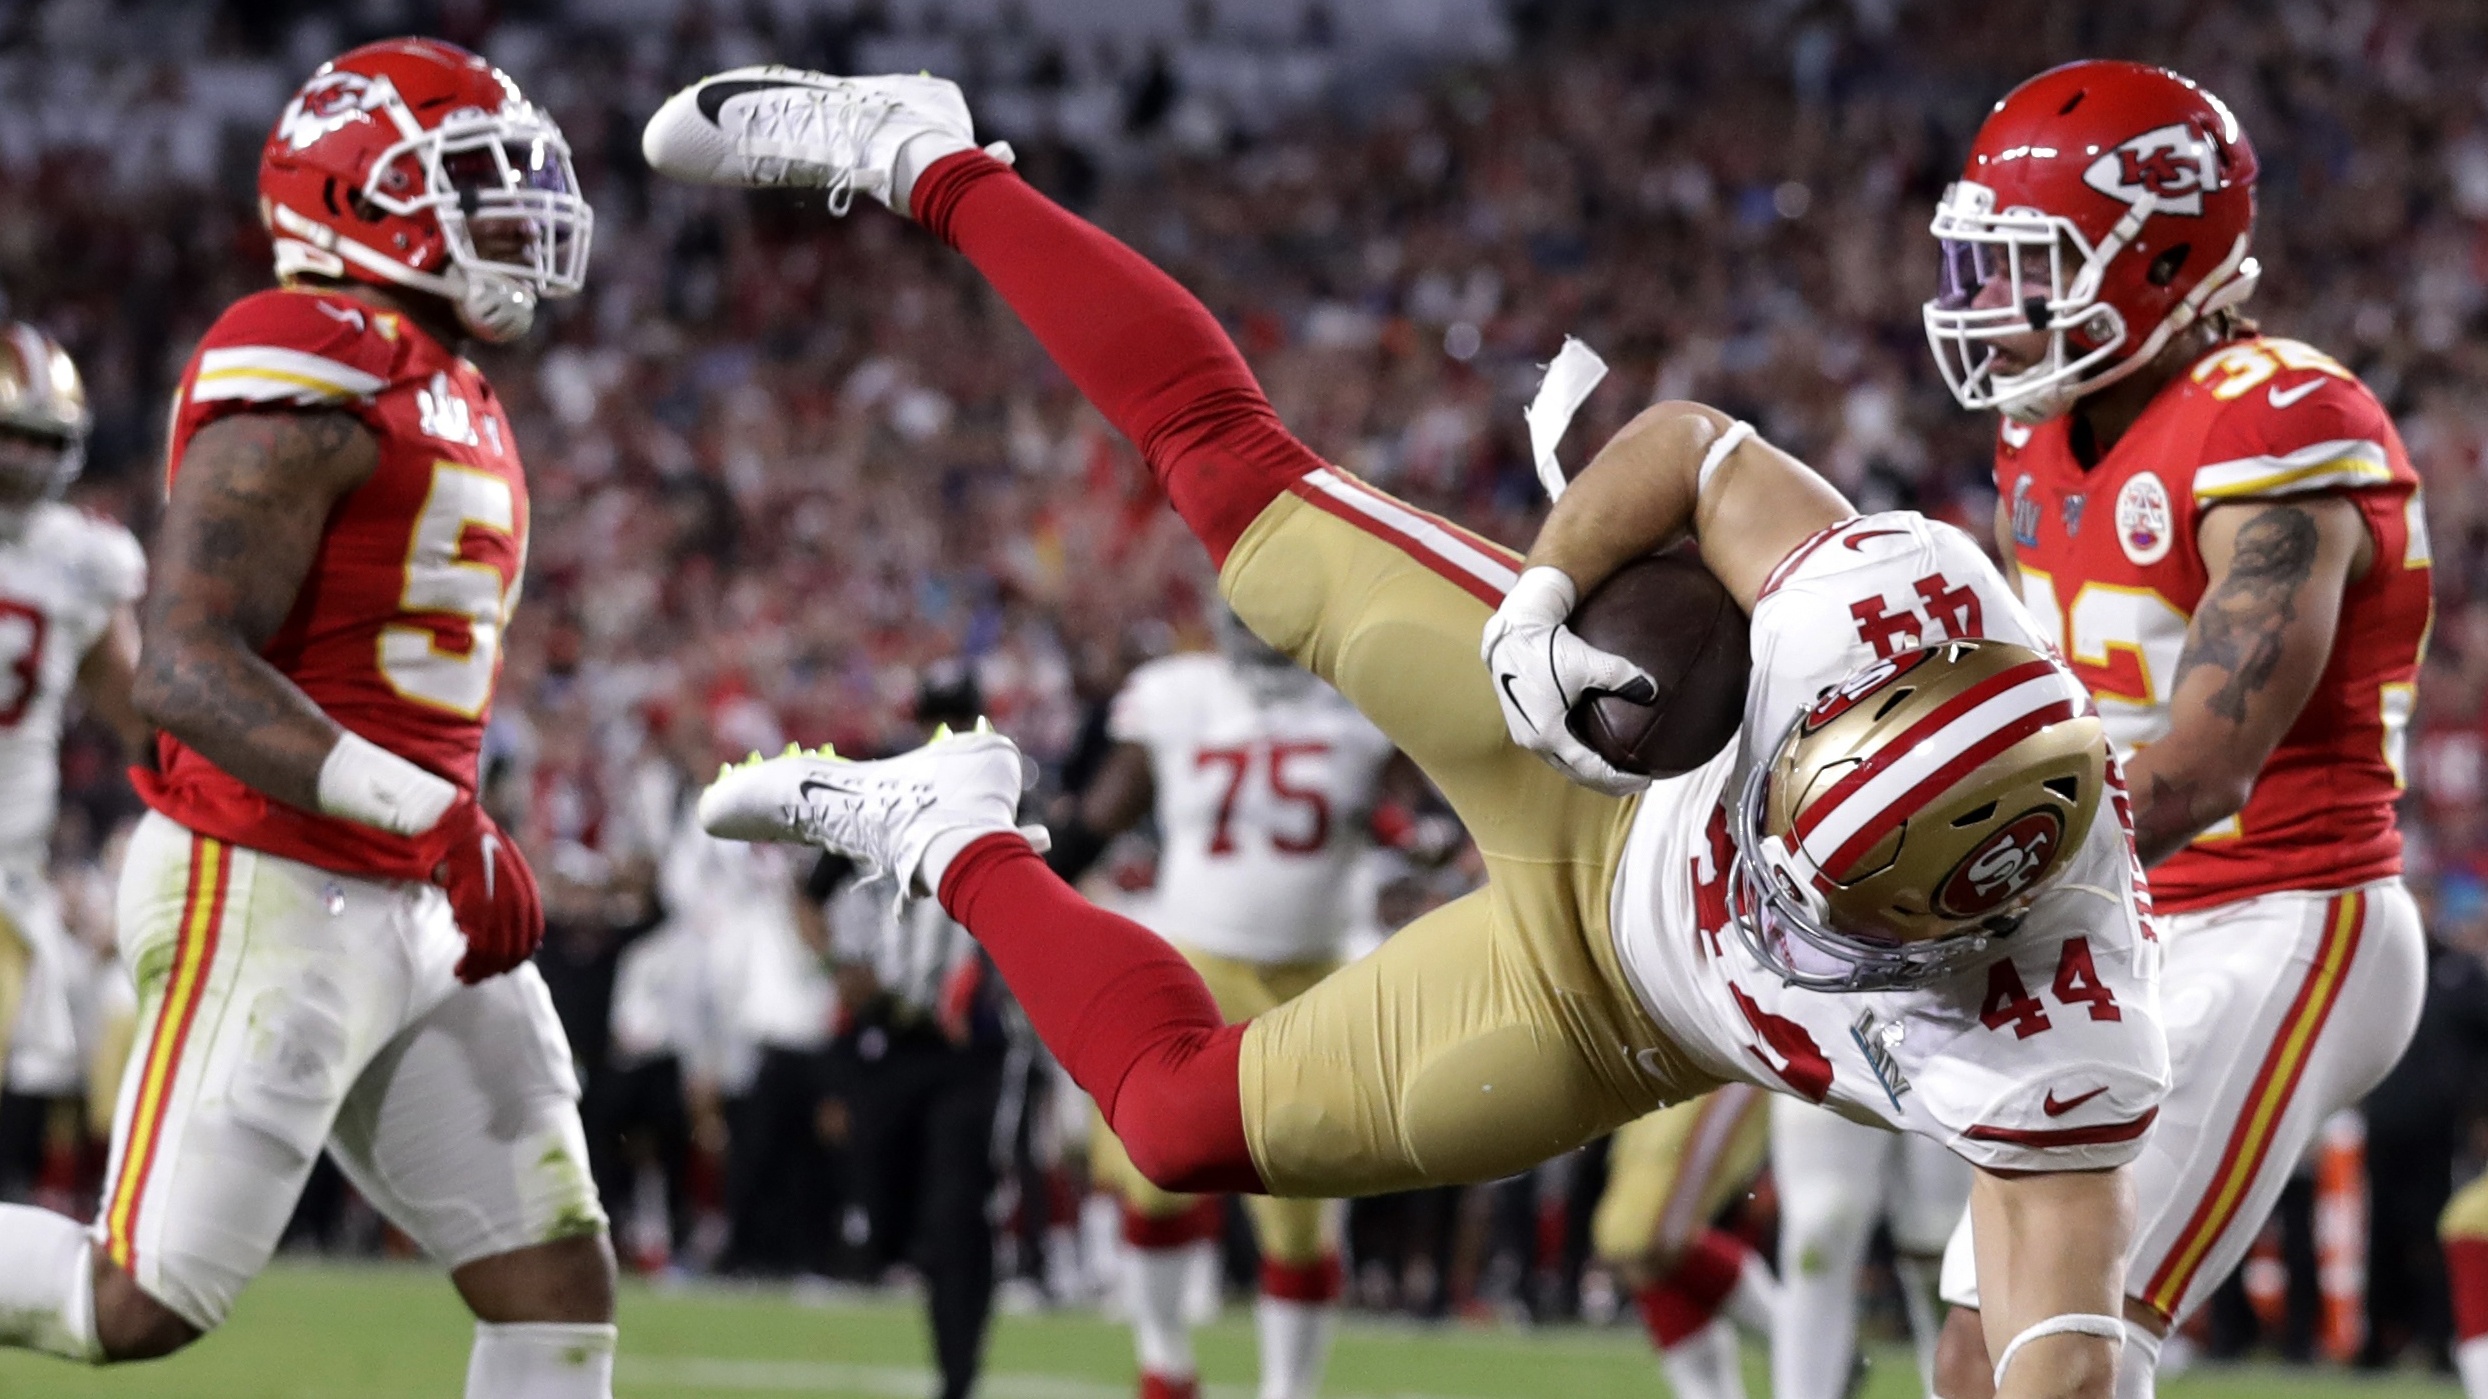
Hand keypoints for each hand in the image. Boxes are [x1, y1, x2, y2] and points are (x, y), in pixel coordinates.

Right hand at [431, 795, 543, 983]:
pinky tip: (460, 967)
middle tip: (477, 977)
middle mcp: (518, 899)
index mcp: (526, 891)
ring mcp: (499, 902)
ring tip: (464, 976)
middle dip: (498, 967)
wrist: (455, 825)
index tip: (501, 967)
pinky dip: (471, 962)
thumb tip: (534, 941)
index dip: (517, 955)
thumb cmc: (472, 846)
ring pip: (497, 951)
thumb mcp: (502, 870)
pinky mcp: (477, 905)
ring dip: (481, 970)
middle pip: (515, 947)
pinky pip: (479, 945)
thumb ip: (513, 900)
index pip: (531, 934)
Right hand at [1480, 566, 1655, 795]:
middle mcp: (1534, 742)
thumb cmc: (1546, 648)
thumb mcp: (1588, 661)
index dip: (1619, 779)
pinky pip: (1555, 753)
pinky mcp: (1524, 726)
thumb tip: (1653, 690)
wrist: (1510, 635)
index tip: (1645, 780)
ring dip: (1591, 772)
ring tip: (1617, 772)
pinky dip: (1577, 759)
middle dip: (1608, 783)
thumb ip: (1623, 676)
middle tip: (1637, 782)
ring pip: (1564, 766)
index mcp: (1549, 733)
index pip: (1590, 770)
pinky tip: (1593, 751)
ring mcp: (1526, 736)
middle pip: (1576, 775)